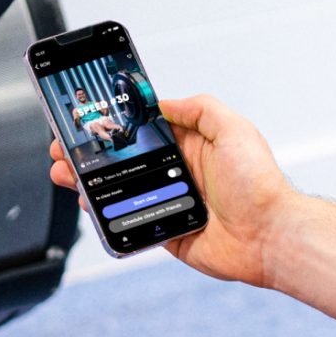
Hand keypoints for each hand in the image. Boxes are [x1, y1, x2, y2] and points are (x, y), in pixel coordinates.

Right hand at [48, 93, 295, 286]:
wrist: (270, 235)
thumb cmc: (259, 183)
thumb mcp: (233, 129)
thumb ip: (199, 109)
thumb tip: (163, 101)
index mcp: (191, 145)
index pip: (145, 130)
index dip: (117, 125)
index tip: (92, 118)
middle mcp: (178, 172)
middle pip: (125, 161)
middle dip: (93, 154)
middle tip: (66, 148)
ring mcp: (169, 202)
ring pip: (120, 191)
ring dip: (90, 181)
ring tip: (66, 172)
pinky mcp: (165, 232)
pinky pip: (129, 222)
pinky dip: (106, 215)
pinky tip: (89, 203)